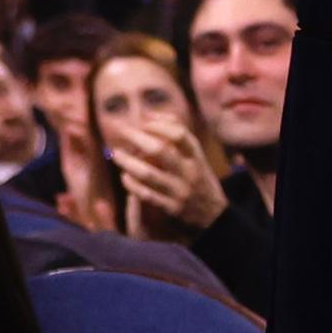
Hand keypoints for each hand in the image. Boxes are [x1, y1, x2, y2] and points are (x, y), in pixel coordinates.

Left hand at [98, 102, 223, 233]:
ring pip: (147, 174)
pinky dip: (132, 184)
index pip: (179, 134)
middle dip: (136, 138)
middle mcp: (189, 173)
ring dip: (127, 161)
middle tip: (121, 131)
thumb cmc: (200, 179)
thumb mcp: (197, 157)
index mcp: (196, 158)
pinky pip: (146, 194)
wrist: (215, 217)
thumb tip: (150, 115)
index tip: (144, 121)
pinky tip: (125, 177)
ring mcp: (179, 192)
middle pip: (160, 151)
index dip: (158, 124)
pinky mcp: (171, 208)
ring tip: (116, 153)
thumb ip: (179, 135)